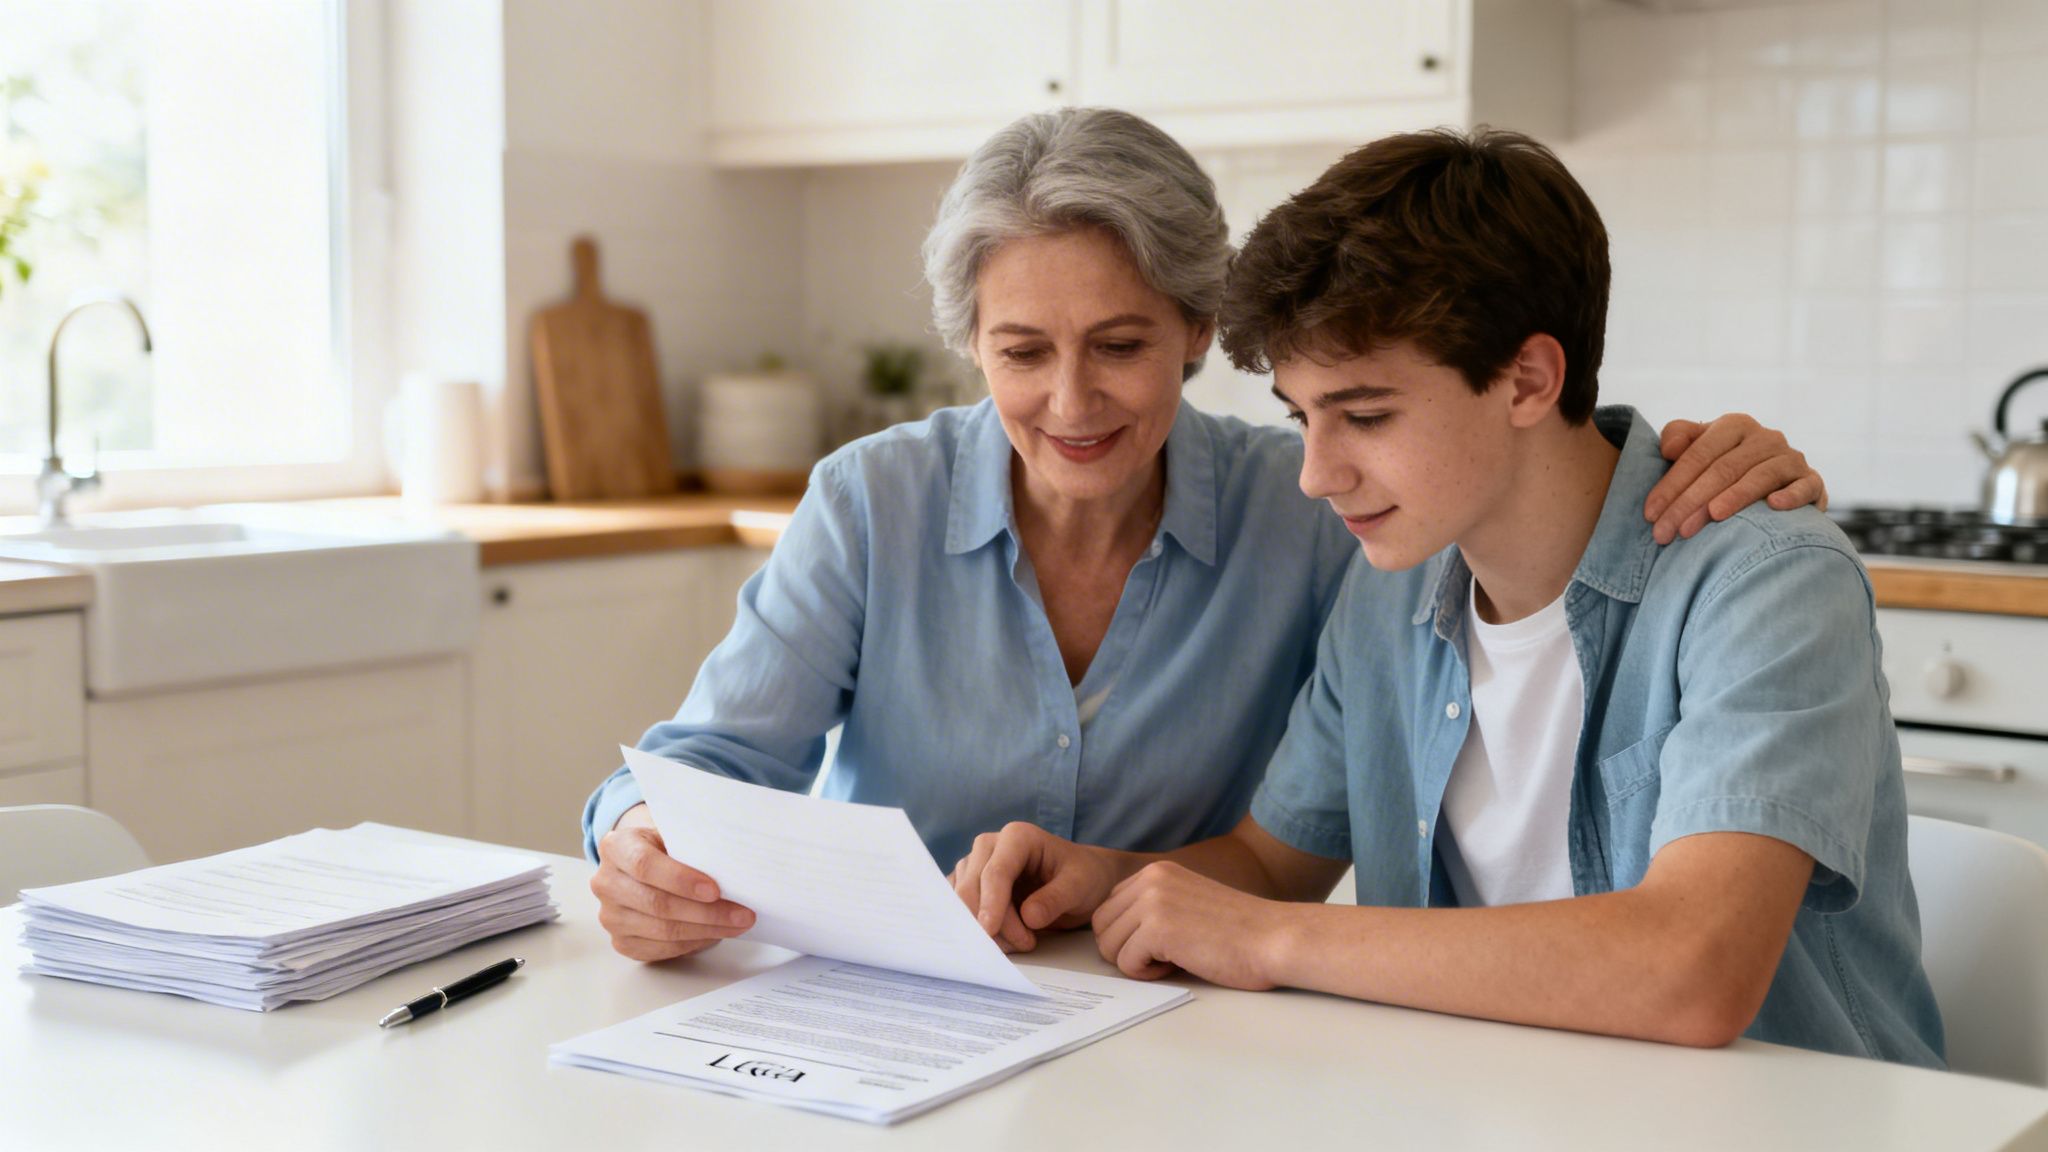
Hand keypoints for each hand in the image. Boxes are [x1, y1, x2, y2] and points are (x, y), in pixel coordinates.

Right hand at [590, 804, 755, 961]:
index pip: (645, 865)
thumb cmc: (663, 847)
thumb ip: (692, 845)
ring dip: (706, 930)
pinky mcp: (621, 942)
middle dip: (706, 912)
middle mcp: (606, 882)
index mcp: (616, 847)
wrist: (640, 864)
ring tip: (736, 925)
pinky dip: (692, 943)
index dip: (681, 879)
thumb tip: (733, 866)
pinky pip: (661, 949)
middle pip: (657, 904)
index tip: (715, 890)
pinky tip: (714, 934)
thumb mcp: (673, 834)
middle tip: (742, 914)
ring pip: (662, 930)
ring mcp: (611, 916)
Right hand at [949, 822, 1126, 953]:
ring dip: (986, 928)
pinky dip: (975, 928)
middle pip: (973, 887)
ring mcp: (975, 864)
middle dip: (993, 922)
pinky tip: (1002, 941)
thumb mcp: (1080, 886)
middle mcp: (990, 845)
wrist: (1081, 879)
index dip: (991, 903)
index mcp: (1017, 837)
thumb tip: (1028, 917)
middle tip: (1026, 944)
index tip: (990, 931)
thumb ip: (1056, 899)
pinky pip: (960, 908)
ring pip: (964, 900)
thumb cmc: (1082, 876)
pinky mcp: (970, 884)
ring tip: (1022, 942)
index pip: (996, 871)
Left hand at [1091, 861, 1286, 989]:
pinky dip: (1147, 974)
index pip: (1109, 907)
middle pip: (1101, 926)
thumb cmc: (1238, 932)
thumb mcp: (1186, 902)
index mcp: (1156, 871)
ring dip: (1136, 962)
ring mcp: (1153, 902)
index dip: (1128, 935)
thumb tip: (1114, 932)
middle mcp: (1151, 879)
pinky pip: (1126, 963)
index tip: (1162, 943)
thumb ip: (1152, 907)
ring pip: (1108, 945)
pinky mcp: (1158, 928)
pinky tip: (1178, 965)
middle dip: (1125, 949)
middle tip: (1163, 957)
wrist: (1274, 939)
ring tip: (1174, 959)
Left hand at [1645, 414, 1827, 544]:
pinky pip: (1805, 486)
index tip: (1650, 514)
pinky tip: (1773, 506)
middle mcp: (1765, 437)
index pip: (1698, 455)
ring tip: (1711, 517)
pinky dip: (1791, 495)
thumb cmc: (1723, 467)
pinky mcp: (1813, 481)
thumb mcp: (1699, 447)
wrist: (1775, 483)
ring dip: (1733, 499)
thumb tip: (1669, 448)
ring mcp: (1791, 458)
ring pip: (1759, 477)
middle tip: (1668, 532)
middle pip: (1723, 470)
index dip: (1671, 484)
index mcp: (1734, 426)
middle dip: (1691, 502)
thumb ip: (1680, 438)